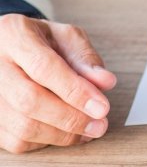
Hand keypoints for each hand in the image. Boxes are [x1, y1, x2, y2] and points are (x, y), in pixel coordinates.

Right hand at [0, 14, 116, 153]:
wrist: (10, 48)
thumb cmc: (41, 41)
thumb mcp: (66, 37)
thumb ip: (85, 58)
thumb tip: (105, 82)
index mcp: (14, 36)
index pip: (43, 67)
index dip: (75, 90)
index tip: (102, 107)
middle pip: (29, 101)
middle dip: (70, 118)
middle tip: (100, 124)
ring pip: (21, 126)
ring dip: (61, 134)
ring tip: (88, 130)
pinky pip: (15, 140)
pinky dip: (45, 141)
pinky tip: (65, 132)